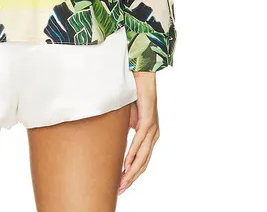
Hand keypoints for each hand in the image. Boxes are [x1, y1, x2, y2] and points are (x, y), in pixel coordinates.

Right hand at [118, 72, 159, 194]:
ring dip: (132, 171)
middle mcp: (153, 135)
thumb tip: (113, 143)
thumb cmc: (132, 95)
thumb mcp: (125, 118)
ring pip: (143, 156)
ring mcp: (152, 129)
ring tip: (123, 182)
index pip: (141, 160)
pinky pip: (141, 142)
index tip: (121, 185)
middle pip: (143, 163)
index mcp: (148, 135)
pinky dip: (134, 154)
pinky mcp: (149, 121)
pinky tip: (127, 163)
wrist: (140, 76)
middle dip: (132, 178)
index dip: (132, 174)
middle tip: (121, 190)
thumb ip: (123, 132)